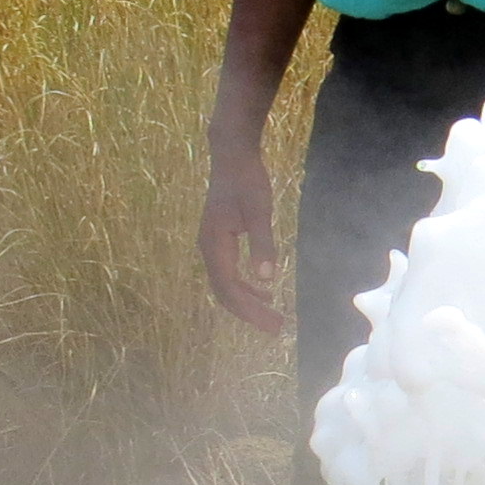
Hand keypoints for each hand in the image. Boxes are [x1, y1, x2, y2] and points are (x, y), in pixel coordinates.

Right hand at [199, 143, 284, 334]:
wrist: (231, 156)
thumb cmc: (246, 181)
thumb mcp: (258, 212)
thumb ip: (262, 244)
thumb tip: (267, 278)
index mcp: (215, 245)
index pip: (229, 288)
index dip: (249, 309)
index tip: (272, 324)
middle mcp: (208, 249)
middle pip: (225, 291)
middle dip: (249, 312)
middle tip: (276, 328)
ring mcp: (212, 245)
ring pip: (226, 283)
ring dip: (248, 301)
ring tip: (272, 316)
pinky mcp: (219, 239)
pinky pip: (229, 272)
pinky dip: (245, 285)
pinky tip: (264, 290)